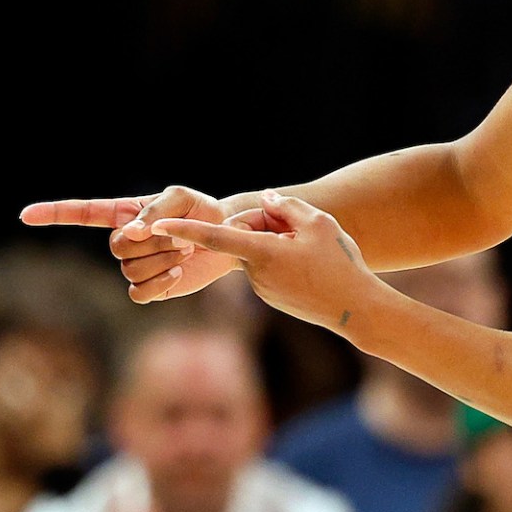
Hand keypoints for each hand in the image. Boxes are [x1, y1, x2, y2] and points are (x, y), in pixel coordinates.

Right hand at [23, 188, 238, 303]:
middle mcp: (124, 241)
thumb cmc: (201, 211)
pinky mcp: (150, 288)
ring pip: (130, 270)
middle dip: (151, 243)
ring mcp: (135, 266)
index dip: (53, 214)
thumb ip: (154, 210)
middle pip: (115, 248)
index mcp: (123, 214)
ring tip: (184, 251)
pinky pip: (138, 293)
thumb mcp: (181, 197)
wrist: (225, 238)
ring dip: (162, 260)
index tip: (25, 215)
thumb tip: (130, 234)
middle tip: (179, 235)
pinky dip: (159, 283)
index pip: (81, 213)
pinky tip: (177, 273)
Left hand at [161, 195, 389, 335]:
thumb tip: (266, 200)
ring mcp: (262, 290)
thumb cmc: (340, 265)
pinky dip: (283, 260)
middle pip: (245, 236)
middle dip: (265, 224)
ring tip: (312, 252)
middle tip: (301, 229)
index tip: (155, 225)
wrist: (356, 310)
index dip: (183, 229)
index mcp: (261, 253)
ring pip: (257, 252)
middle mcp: (254, 274)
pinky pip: (268, 268)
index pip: (213, 238)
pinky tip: (311, 267)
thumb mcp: (319, 224)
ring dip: (277, 243)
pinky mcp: (271, 298)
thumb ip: (287, 206)